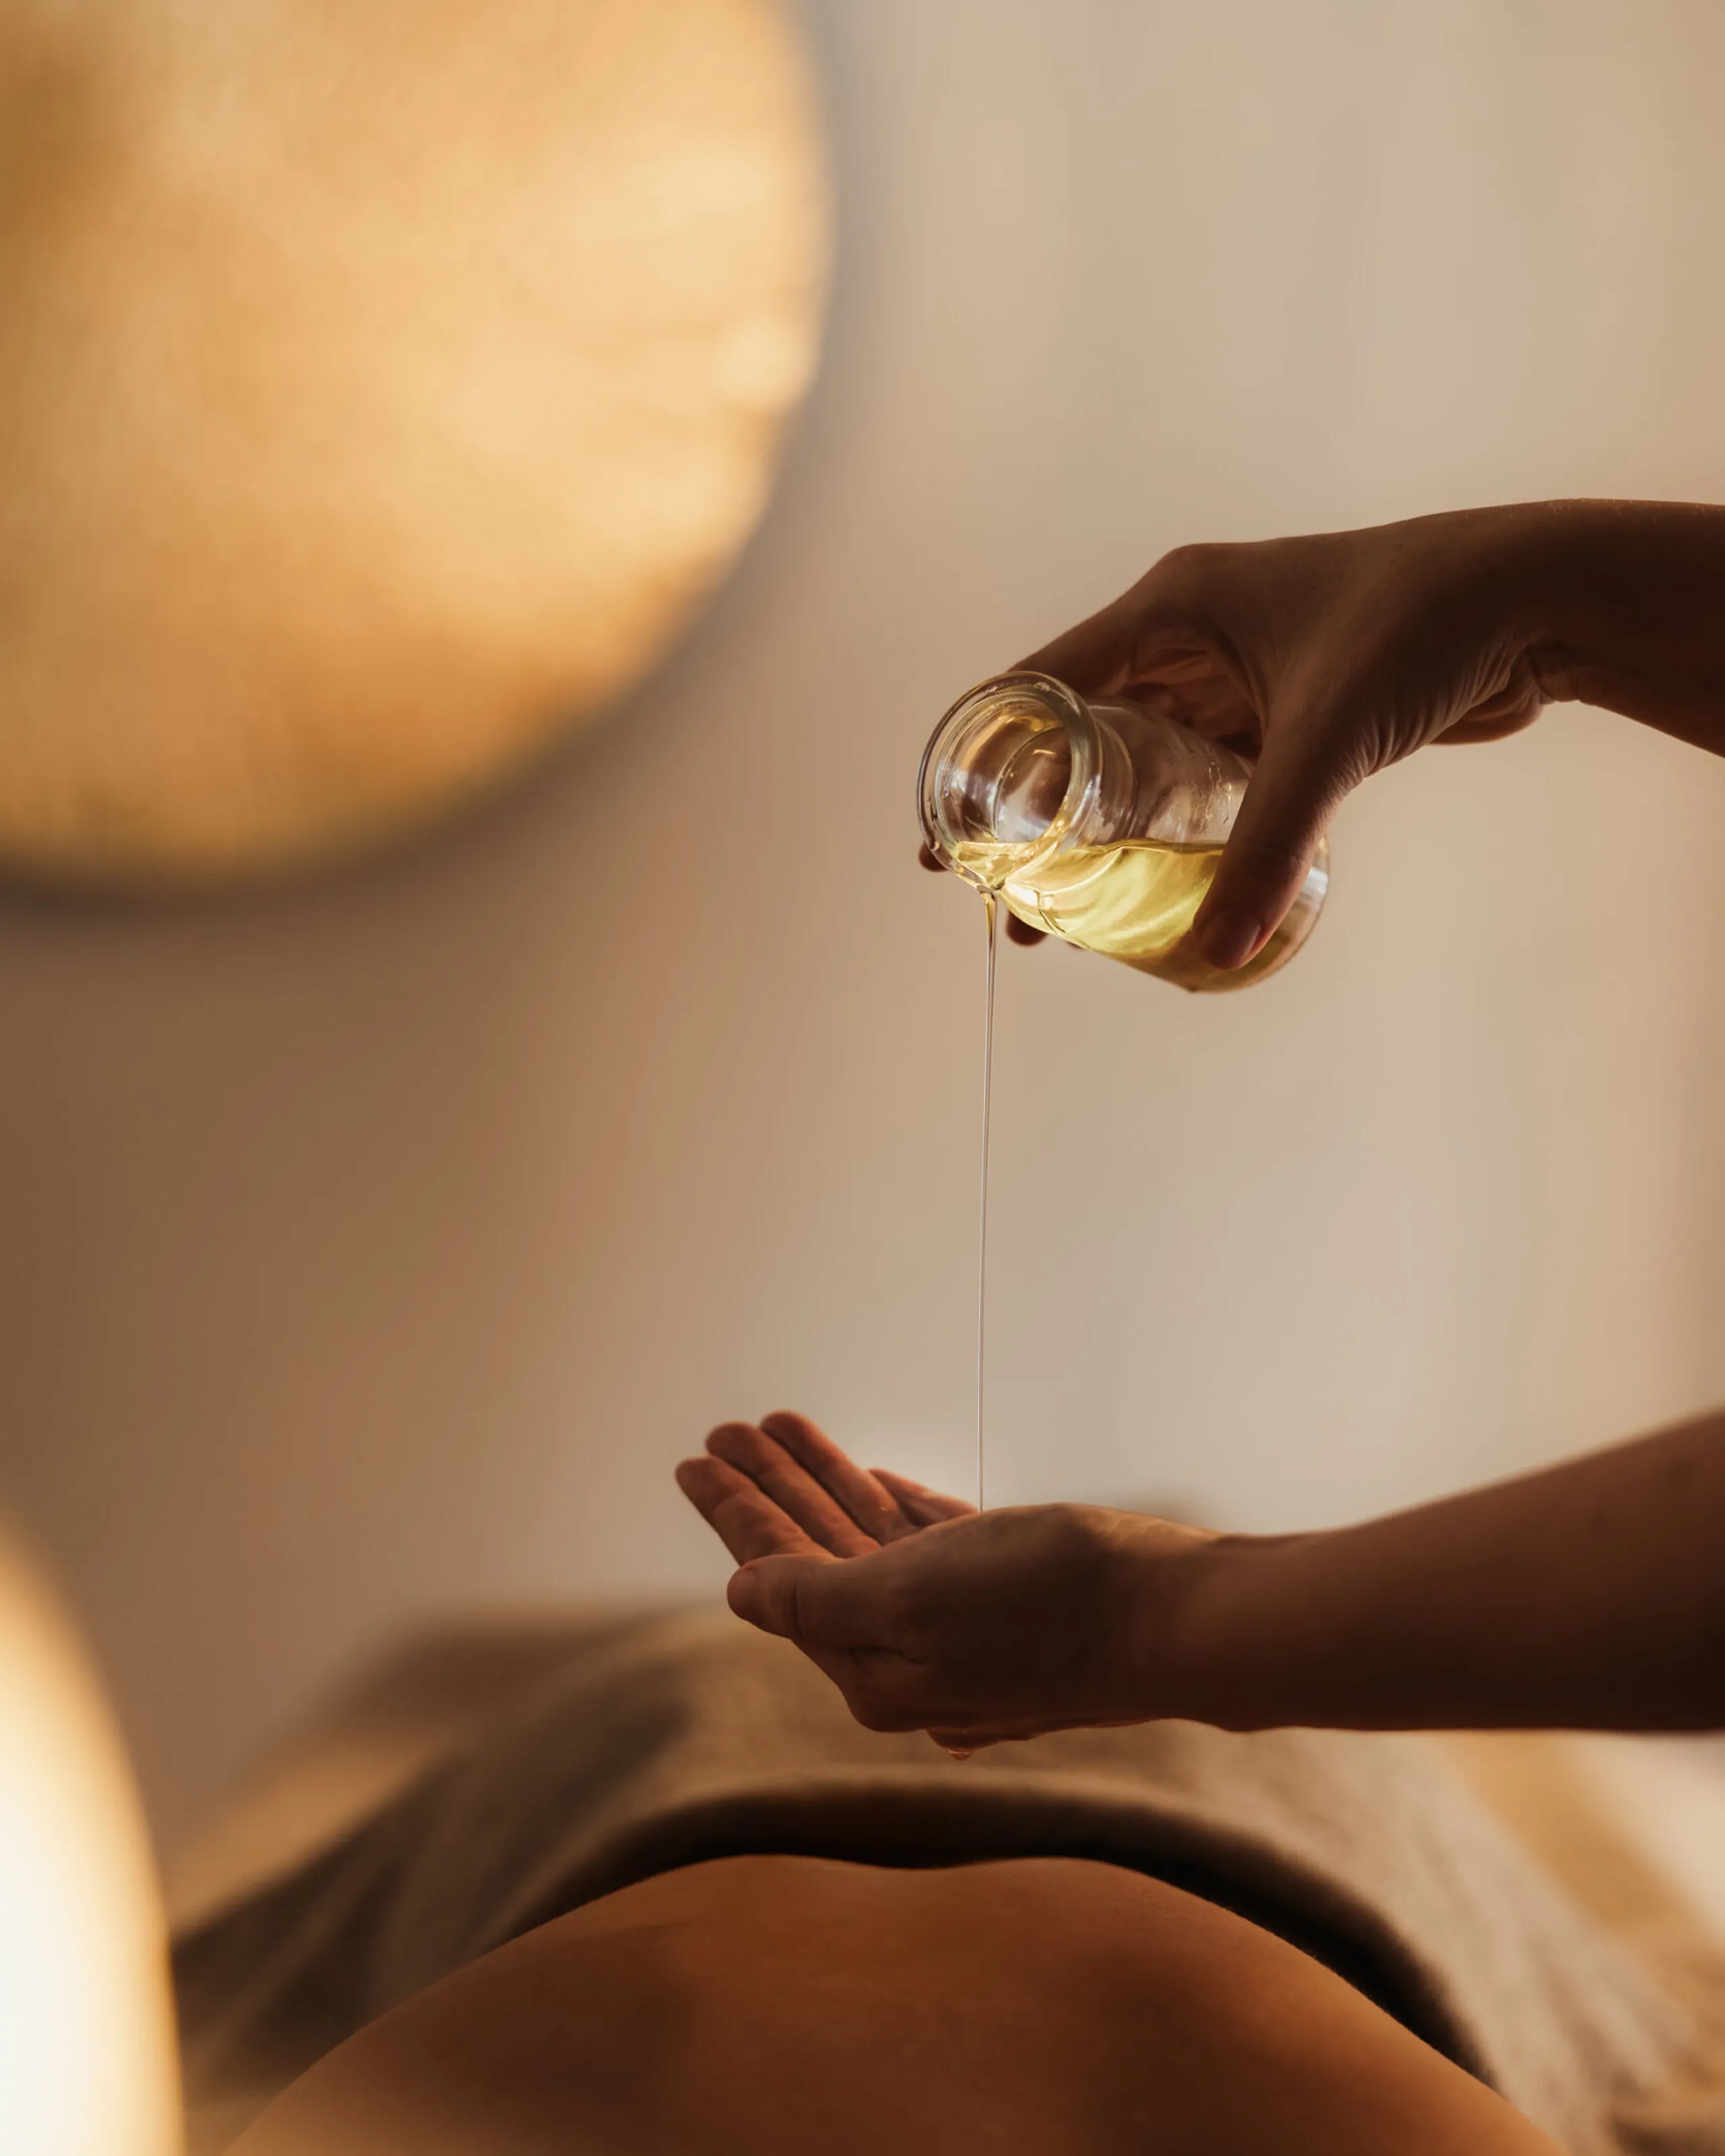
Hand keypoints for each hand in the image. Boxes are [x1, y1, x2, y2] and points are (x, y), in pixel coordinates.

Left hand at [675, 1411, 1217, 1750]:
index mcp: (878, 1673)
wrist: (1181, 1615)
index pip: (782, 1580)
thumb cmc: (1049, 1605)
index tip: (695, 1462)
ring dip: (825, 1483)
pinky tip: (869, 1479)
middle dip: (770, 1492)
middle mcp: (916, 1659)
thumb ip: (818, 1597)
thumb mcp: (911, 1598)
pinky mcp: (1015, 1596)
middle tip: (723, 1434)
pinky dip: (894, 1508)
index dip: (737, 1514)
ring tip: (779, 1427)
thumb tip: (744, 1593)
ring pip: (874, 1544)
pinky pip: (931, 1546)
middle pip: (819, 1559)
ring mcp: (967, 1630)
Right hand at [1016, 506, 1559, 969]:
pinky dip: (1174, 825)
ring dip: (1102, 827)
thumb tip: (1218, 953)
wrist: (1537, 600)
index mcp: (1173, 605)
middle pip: (1082, 733)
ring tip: (1064, 908)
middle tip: (1003, 896)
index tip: (945, 836)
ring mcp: (1239, 671)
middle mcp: (1193, 632)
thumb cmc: (1424, 628)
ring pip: (1142, 760)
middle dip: (1038, 816)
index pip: (1042, 685)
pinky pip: (1204, 775)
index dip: (986, 762)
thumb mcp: (1327, 740)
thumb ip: (1270, 847)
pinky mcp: (1286, 708)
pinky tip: (1157, 881)